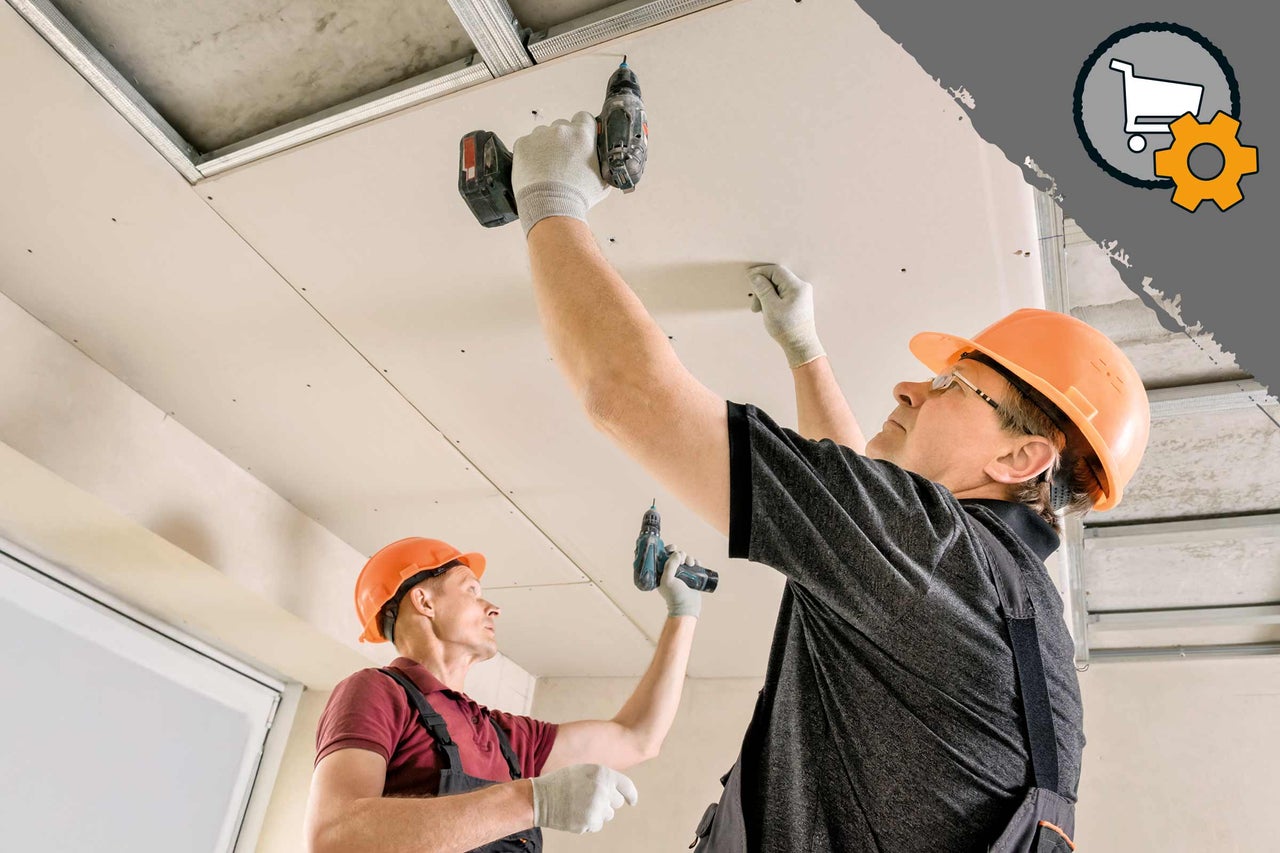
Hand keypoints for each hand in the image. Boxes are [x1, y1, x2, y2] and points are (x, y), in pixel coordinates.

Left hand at [512, 111, 610, 236]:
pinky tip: (535, 169)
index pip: (584, 118)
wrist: (550, 207)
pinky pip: (527, 143)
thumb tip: (602, 160)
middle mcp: (561, 130)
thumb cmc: (576, 197)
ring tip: (547, 167)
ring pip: (543, 134)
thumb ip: (602, 163)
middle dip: (563, 140)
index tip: (580, 139)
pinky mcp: (522, 144)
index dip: (582, 129)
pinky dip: (530, 153)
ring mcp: (539, 136)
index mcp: (582, 134)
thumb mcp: (602, 180)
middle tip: (562, 159)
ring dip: (545, 145)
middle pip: (562, 126)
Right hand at [530, 764, 637, 833]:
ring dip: (598, 813)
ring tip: (579, 805)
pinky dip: (589, 823)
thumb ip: (603, 779)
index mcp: (603, 773)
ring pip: (608, 815)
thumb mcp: (585, 771)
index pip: (626, 786)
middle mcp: (603, 789)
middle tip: (589, 799)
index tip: (631, 802)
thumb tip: (619, 793)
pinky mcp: (590, 822)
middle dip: (607, 802)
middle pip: (616, 802)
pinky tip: (575, 814)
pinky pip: (597, 825)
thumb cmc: (562, 783)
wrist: (540, 798)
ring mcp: (597, 806)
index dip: (631, 795)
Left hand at [659, 546, 701, 617]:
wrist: (687, 607)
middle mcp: (671, 572)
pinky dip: (696, 562)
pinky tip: (696, 565)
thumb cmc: (674, 595)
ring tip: (690, 564)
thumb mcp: (668, 579)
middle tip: (683, 559)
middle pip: (676, 557)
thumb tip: (677, 553)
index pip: (662, 557)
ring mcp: (682, 574)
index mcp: (661, 573)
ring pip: (685, 560)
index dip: (667, 550)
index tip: (673, 547)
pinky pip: (694, 565)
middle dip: (680, 555)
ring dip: (689, 558)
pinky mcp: (691, 577)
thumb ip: (670, 565)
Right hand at [747, 264, 825, 367]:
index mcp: (797, 287)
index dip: (760, 272)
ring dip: (765, 296)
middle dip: (762, 289)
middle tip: (755, 304)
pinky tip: (768, 311)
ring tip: (760, 310)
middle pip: (776, 279)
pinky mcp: (798, 301)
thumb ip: (762, 289)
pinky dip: (772, 300)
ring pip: (777, 287)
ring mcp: (800, 294)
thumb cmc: (787, 329)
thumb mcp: (770, 307)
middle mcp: (801, 287)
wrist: (800, 345)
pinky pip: (781, 294)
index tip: (748, 278)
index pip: (776, 271)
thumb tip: (755, 276)